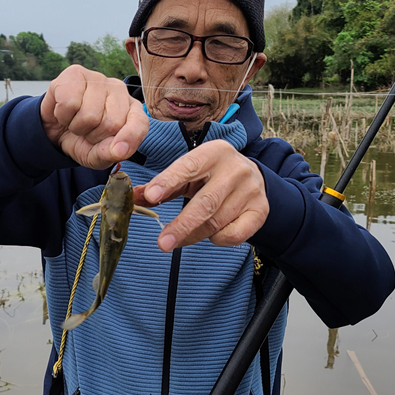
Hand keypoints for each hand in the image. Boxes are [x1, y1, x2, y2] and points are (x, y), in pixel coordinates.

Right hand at [40, 65, 147, 168]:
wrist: (54, 129)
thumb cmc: (80, 140)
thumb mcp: (96, 156)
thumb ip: (109, 155)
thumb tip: (119, 151)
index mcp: (131, 110)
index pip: (140, 122)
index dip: (129, 138)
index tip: (117, 150)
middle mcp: (118, 90)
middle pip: (112, 123)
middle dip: (93, 136)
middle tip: (86, 131)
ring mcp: (98, 79)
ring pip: (89, 115)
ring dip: (76, 126)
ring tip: (75, 120)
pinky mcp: (76, 73)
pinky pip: (69, 103)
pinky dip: (62, 115)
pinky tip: (65, 110)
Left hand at [133, 140, 267, 249]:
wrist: (253, 178)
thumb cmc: (211, 176)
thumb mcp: (187, 174)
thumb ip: (161, 186)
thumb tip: (134, 198)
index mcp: (214, 152)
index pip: (188, 167)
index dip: (168, 182)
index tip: (151, 197)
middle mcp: (235, 168)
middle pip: (205, 202)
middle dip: (182, 225)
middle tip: (162, 242)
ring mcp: (251, 190)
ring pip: (217, 221)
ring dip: (194, 235)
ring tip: (179, 238)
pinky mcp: (260, 210)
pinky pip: (235, 234)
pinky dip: (218, 239)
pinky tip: (212, 233)